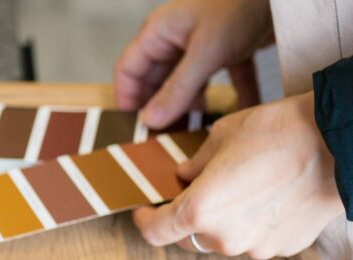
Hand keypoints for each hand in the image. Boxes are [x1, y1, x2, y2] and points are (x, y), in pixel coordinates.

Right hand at [115, 0, 272, 127]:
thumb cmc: (240, 3)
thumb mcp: (206, 51)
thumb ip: (178, 89)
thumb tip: (151, 121)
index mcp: (160, 33)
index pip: (129, 70)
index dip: (127, 99)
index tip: (133, 128)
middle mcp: (177, 38)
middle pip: (158, 80)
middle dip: (161, 108)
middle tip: (164, 137)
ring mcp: (203, 44)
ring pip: (189, 83)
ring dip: (194, 106)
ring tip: (196, 131)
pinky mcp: (231, 47)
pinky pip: (226, 78)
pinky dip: (234, 95)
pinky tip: (242, 112)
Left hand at [133, 93, 343, 258]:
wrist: (341, 142)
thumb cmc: (281, 133)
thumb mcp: (222, 136)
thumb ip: (195, 163)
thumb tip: (183, 174)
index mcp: (198, 211)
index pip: (154, 232)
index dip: (145, 221)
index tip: (144, 210)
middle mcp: (223, 238)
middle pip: (189, 237)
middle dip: (188, 216)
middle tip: (200, 189)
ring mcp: (255, 247)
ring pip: (225, 239)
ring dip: (223, 220)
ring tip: (244, 186)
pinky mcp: (283, 247)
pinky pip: (256, 239)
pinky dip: (254, 223)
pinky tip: (269, 196)